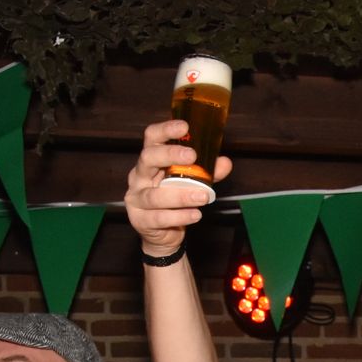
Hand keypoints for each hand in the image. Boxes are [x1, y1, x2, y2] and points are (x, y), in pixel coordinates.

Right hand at [123, 119, 233, 253]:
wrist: (163, 235)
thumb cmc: (175, 202)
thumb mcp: (192, 184)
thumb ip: (207, 173)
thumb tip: (225, 162)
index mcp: (151, 161)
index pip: (152, 138)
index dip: (165, 130)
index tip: (185, 126)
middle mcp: (139, 176)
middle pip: (148, 159)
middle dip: (169, 155)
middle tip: (192, 156)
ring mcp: (136, 198)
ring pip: (155, 195)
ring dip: (181, 195)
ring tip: (203, 196)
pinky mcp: (140, 220)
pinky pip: (159, 218)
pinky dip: (179, 217)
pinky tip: (195, 215)